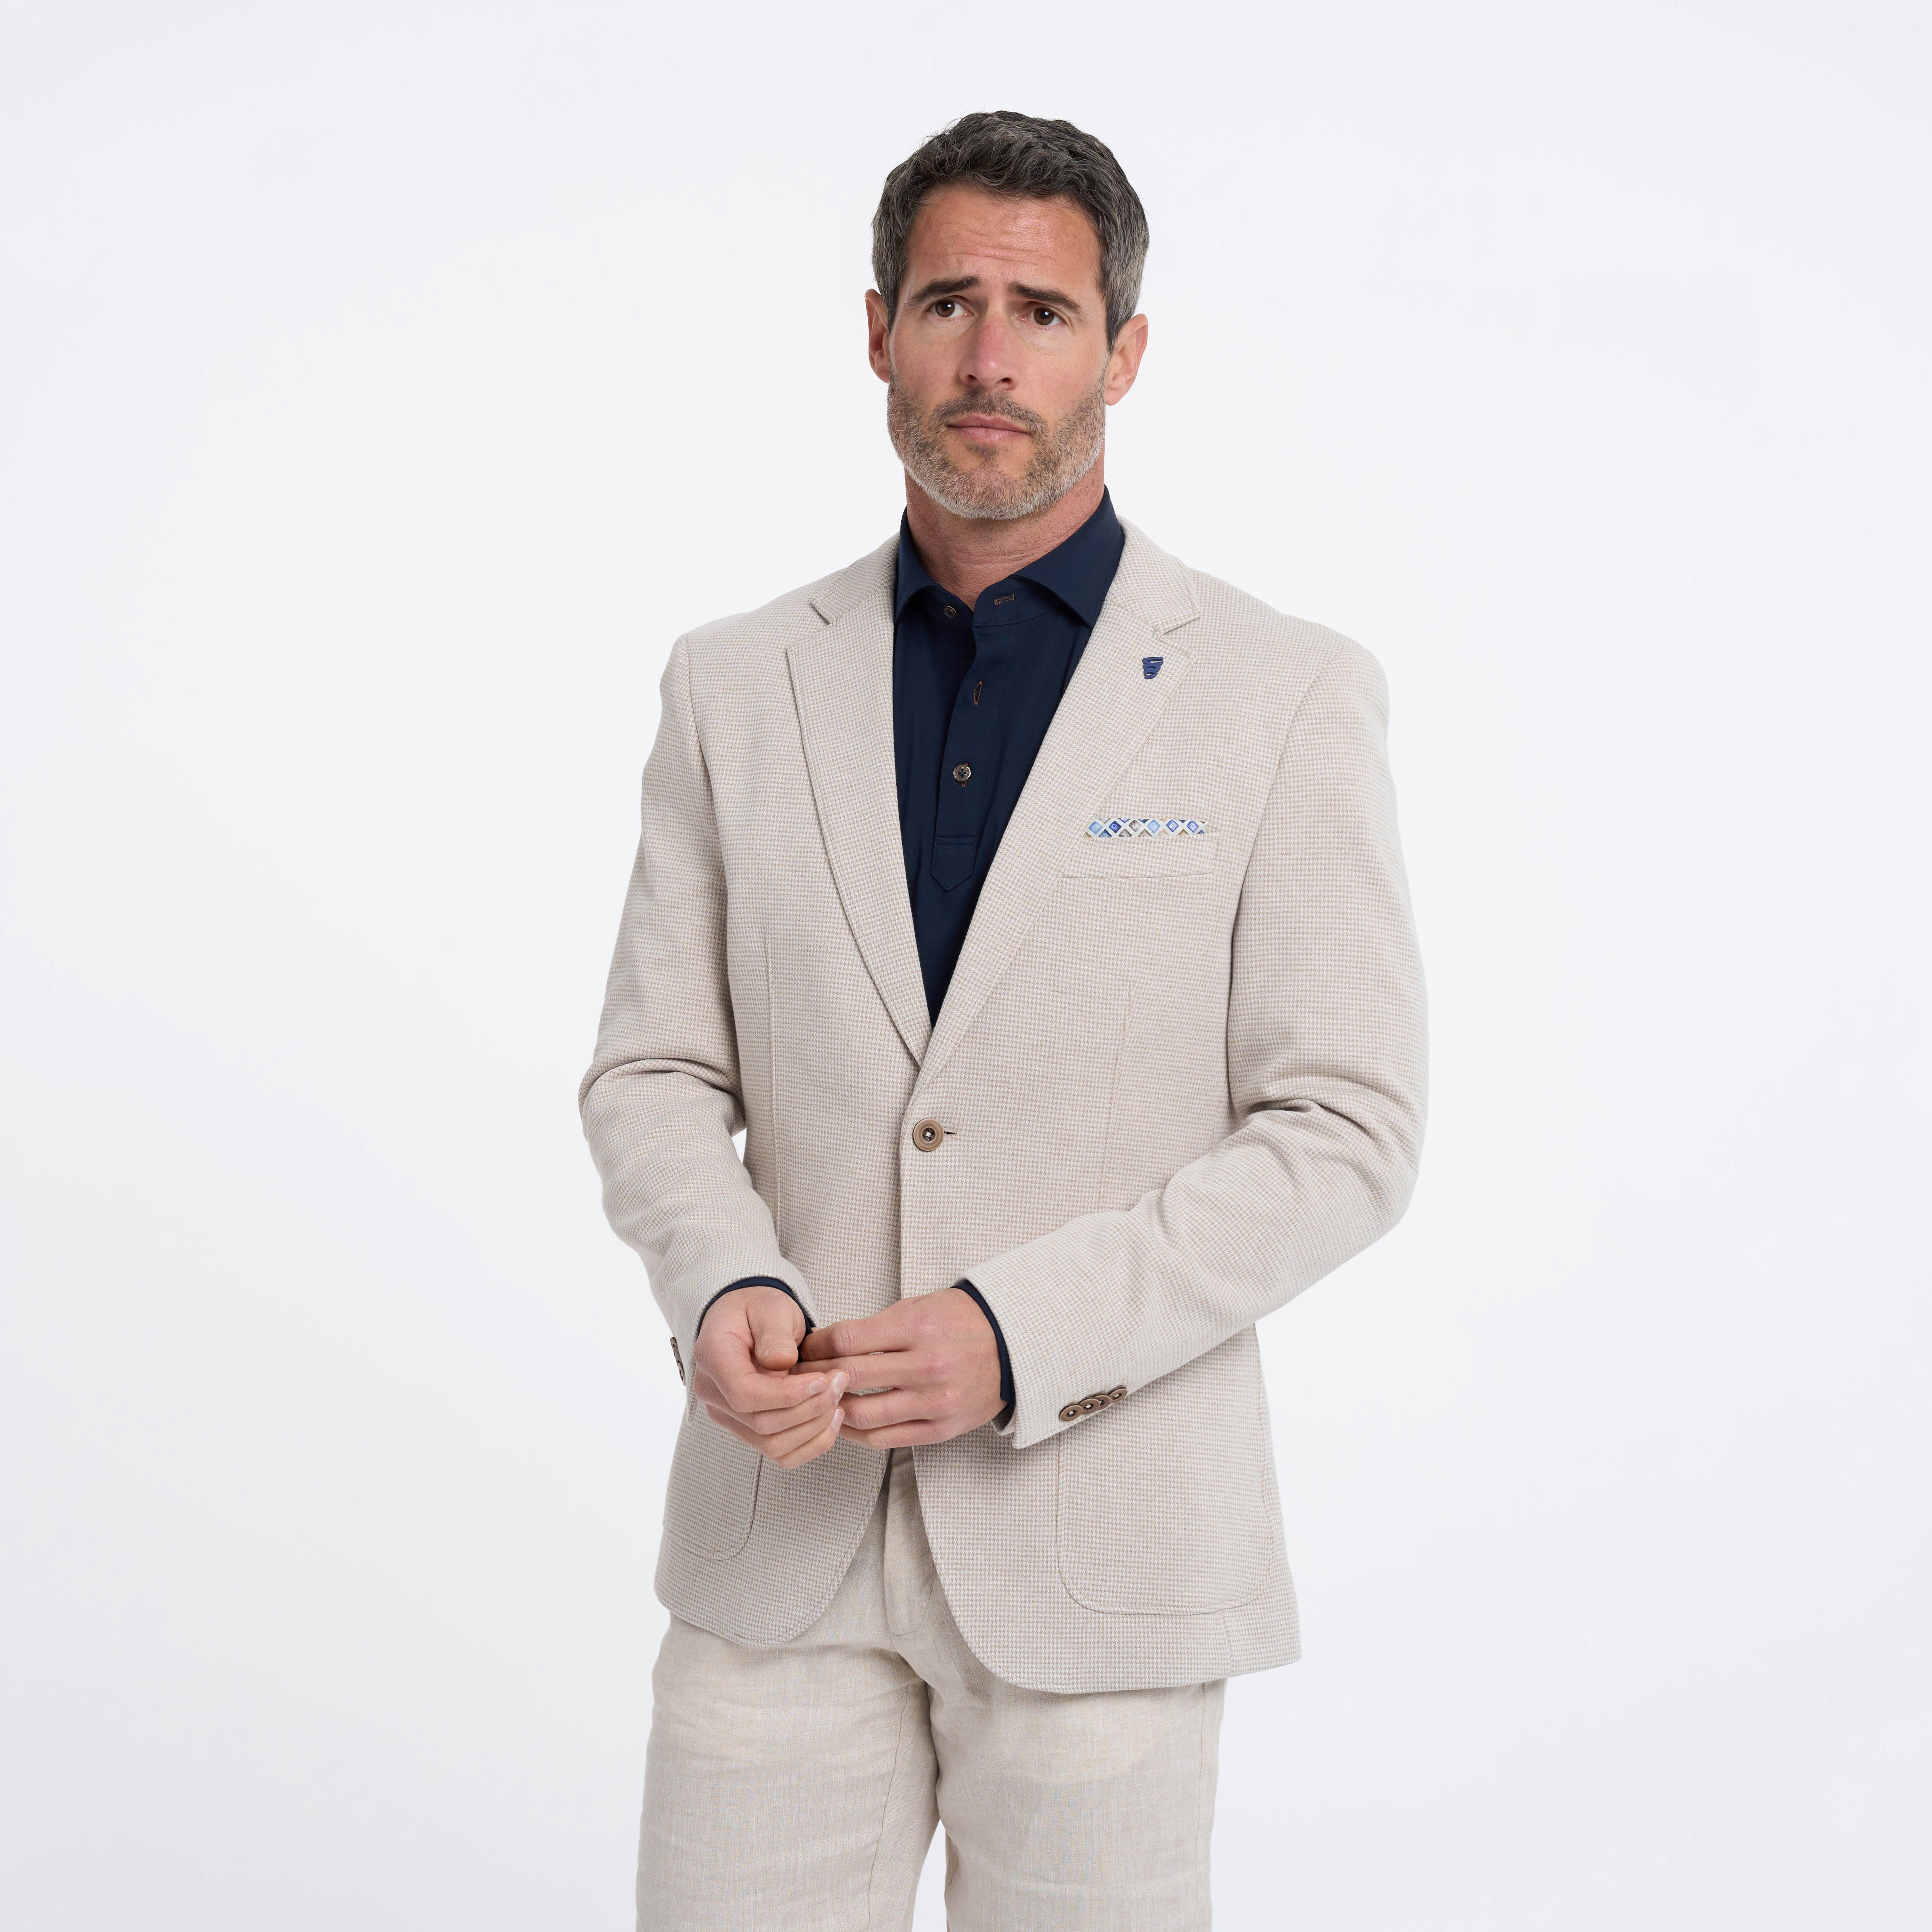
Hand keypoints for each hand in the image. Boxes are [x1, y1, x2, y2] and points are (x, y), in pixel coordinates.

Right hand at [690, 1285, 846, 1468]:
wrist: (750, 1320)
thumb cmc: (758, 1309)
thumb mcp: (770, 1307)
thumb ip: (774, 1332)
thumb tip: (781, 1361)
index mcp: (712, 1358)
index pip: (744, 1394)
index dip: (787, 1395)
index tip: (823, 1380)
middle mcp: (713, 1393)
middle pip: (762, 1423)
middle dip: (809, 1408)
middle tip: (840, 1382)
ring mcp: (728, 1415)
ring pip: (772, 1445)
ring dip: (814, 1428)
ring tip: (838, 1398)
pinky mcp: (747, 1429)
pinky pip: (779, 1453)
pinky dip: (810, 1443)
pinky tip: (831, 1419)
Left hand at [795, 1288, 1003, 1447]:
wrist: (1011, 1346)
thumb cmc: (960, 1322)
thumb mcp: (918, 1308)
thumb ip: (874, 1327)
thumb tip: (824, 1344)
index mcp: (918, 1328)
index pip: (847, 1340)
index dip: (816, 1346)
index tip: (804, 1348)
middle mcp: (926, 1367)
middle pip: (849, 1377)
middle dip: (815, 1376)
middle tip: (798, 1376)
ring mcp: (934, 1402)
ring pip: (862, 1415)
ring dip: (831, 1409)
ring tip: (817, 1401)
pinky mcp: (941, 1429)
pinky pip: (885, 1439)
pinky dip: (857, 1433)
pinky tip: (843, 1421)